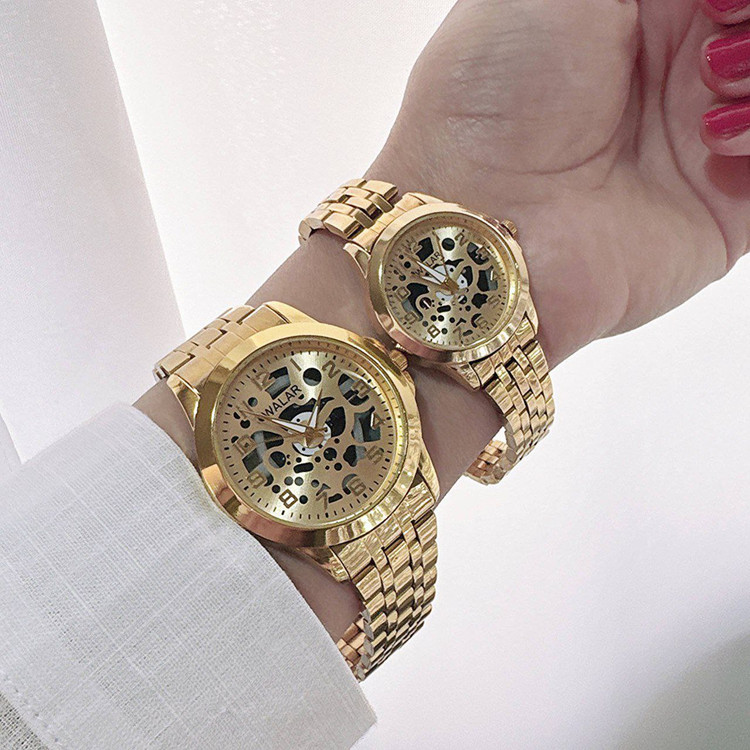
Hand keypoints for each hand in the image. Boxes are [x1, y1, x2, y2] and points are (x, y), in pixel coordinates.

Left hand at [370, 0, 749, 365]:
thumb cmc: (490, 104)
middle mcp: (672, 70)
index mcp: (632, 10)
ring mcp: (701, 136)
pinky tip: (717, 138)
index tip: (705, 2)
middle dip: (749, 18)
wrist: (485, 229)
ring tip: (710, 88)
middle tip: (714, 32)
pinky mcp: (727, 206)